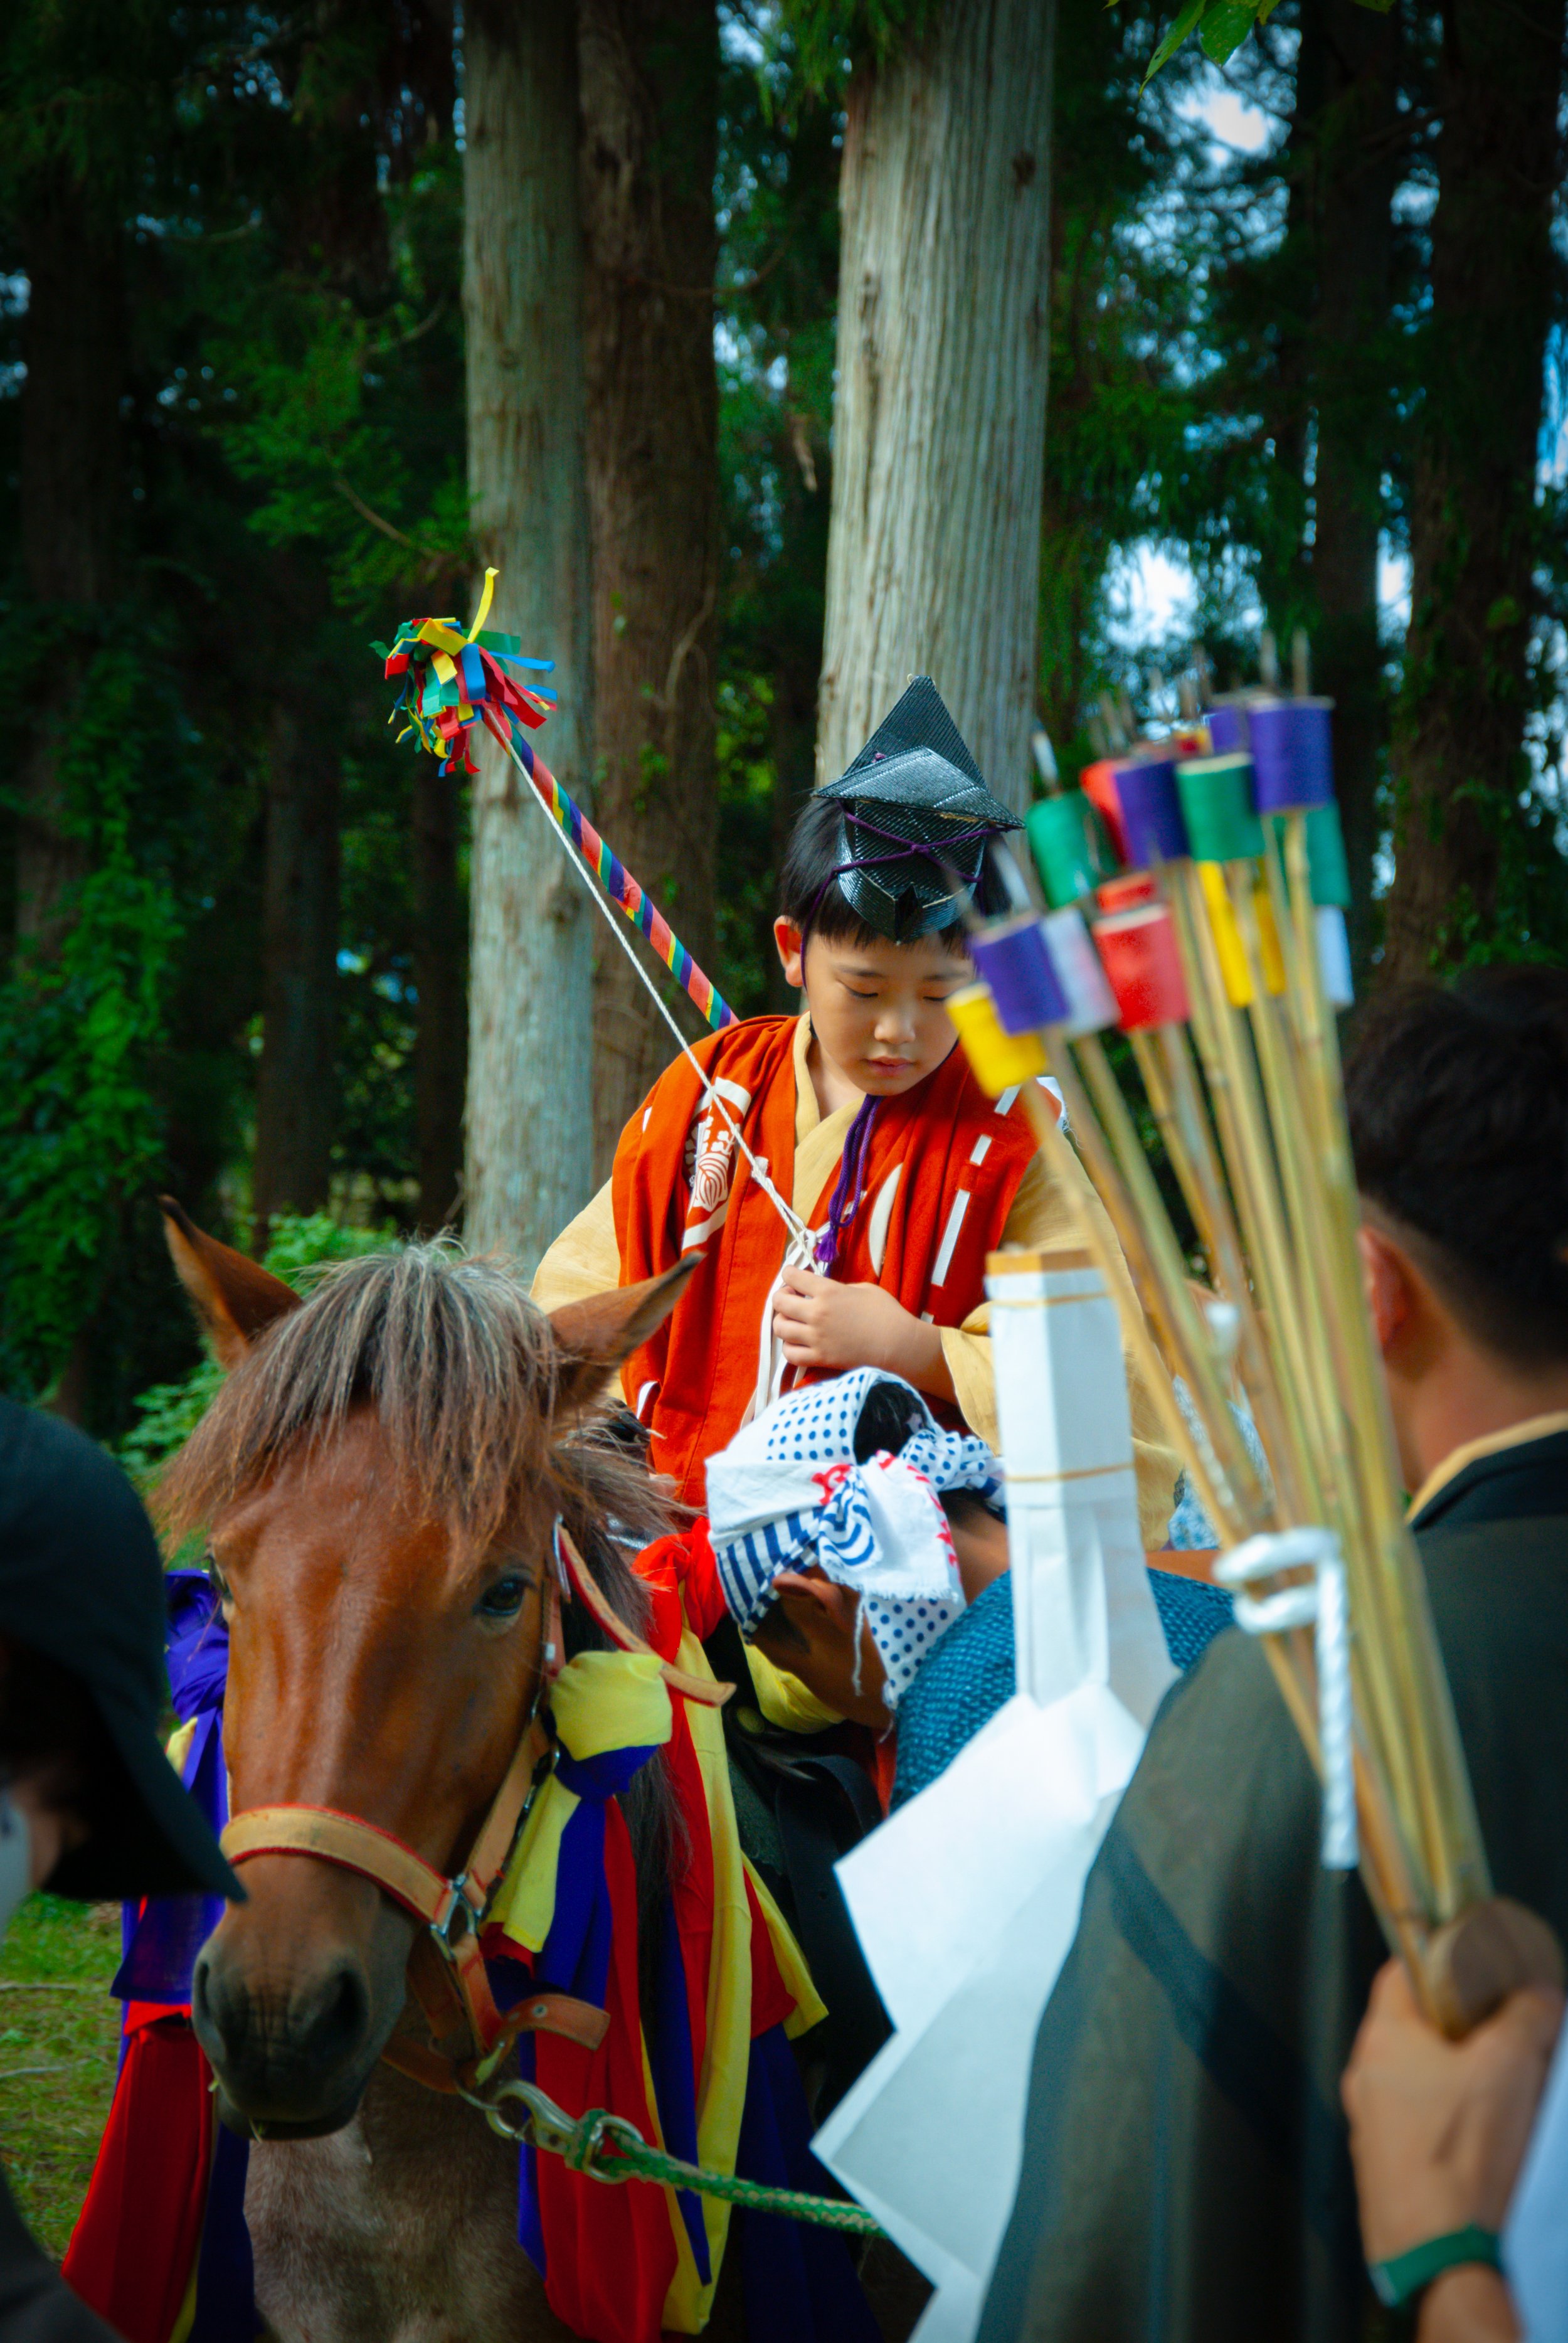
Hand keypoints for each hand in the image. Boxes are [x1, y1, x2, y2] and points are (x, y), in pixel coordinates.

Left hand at [772, 1268, 952, 1398]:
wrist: (899, 1345)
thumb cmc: (887, 1313)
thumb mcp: (863, 1288)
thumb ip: (838, 1288)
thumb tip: (823, 1293)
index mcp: (828, 1291)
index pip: (791, 1276)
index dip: (789, 1274)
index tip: (793, 1277)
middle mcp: (817, 1313)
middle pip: (779, 1302)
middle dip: (781, 1297)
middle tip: (791, 1299)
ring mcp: (816, 1338)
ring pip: (779, 1328)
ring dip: (782, 1322)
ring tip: (793, 1322)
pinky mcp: (820, 1359)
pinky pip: (790, 1354)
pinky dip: (789, 1347)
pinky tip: (798, 1342)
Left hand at [1342, 1957, 1562, 2264]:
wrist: (1440, 2256)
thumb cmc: (1464, 2153)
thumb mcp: (1510, 2065)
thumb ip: (1527, 2015)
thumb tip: (1538, 1993)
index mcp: (1382, 2039)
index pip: (1399, 1974)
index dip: (1436, 1962)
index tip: (1470, 1967)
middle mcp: (1363, 2078)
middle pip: (1409, 2030)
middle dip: (1454, 2029)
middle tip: (1497, 2035)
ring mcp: (1367, 2128)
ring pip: (1411, 2082)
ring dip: (1450, 2081)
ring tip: (1496, 2094)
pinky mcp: (1381, 2171)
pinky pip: (1412, 2129)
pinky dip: (1443, 2125)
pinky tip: (1477, 2143)